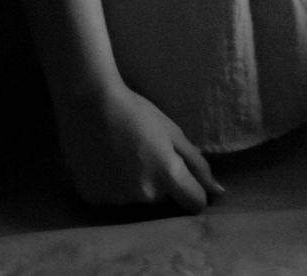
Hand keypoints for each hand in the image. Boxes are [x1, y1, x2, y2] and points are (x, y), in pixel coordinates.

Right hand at [53, 77, 223, 212]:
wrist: (89, 103)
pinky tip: (106, 161)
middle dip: (162, 183)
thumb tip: (217, 191)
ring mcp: (118, 200)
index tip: (186, 178)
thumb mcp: (172, 132)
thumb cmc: (135, 111)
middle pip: (164, 200)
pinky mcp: (96, 199)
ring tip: (123, 155)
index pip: (194, 203)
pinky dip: (114, 185)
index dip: (194, 191)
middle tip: (146, 154)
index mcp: (168, 175)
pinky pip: (114, 198)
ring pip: (138, 199)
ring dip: (137, 184)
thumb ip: (197, 164)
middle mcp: (144, 195)